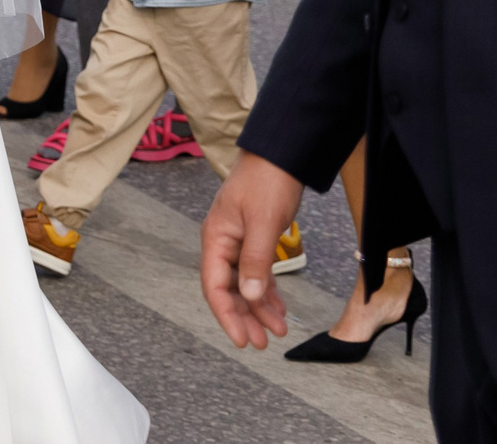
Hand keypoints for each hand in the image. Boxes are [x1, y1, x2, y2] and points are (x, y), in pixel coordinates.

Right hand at [201, 152, 304, 348]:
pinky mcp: (255, 238)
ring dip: (259, 308)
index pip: (215, 286)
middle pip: (229, 290)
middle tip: (262, 343)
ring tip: (276, 331)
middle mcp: (223, 242)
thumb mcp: (262, 222)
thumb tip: (251, 297)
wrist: (282, 154)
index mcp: (216, 238)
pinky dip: (268, 291)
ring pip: (245, 284)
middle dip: (244, 317)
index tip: (241, 340)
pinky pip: (257, 272)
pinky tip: (279, 307)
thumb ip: (255, 261)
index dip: (227, 316)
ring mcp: (238, 241)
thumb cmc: (267, 181)